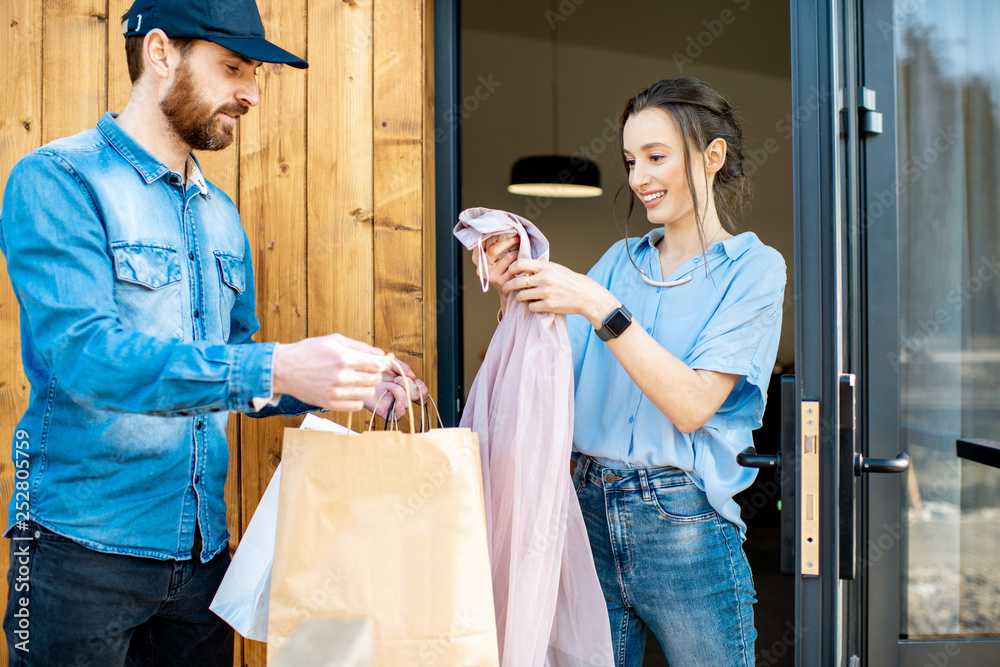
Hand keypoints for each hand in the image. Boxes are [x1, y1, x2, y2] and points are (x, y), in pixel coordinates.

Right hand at [272, 334, 390, 410]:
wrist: (284, 369)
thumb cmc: (309, 351)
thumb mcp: (334, 340)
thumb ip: (359, 346)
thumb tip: (380, 354)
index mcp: (344, 358)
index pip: (377, 364)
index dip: (383, 363)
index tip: (380, 363)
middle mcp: (341, 376)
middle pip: (375, 379)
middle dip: (374, 374)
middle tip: (366, 370)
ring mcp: (336, 392)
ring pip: (368, 393)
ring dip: (366, 386)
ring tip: (356, 380)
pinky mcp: (330, 403)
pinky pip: (356, 406)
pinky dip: (357, 399)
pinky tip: (349, 391)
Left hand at [364, 357, 429, 417]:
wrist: (356, 375)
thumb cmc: (372, 369)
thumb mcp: (389, 363)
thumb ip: (402, 366)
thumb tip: (413, 375)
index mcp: (404, 386)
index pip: (421, 392)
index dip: (422, 388)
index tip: (416, 380)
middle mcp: (401, 396)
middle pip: (417, 397)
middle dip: (409, 385)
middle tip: (396, 378)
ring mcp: (393, 404)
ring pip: (408, 404)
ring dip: (400, 391)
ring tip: (388, 385)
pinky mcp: (384, 411)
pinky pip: (398, 417)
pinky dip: (400, 409)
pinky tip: (397, 402)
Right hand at [472, 235, 519, 312]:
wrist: (509, 291)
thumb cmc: (503, 269)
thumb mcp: (494, 257)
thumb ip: (493, 245)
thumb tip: (502, 227)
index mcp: (477, 259)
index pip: (480, 242)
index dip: (490, 234)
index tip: (502, 228)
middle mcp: (481, 269)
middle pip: (494, 248)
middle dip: (509, 240)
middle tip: (517, 236)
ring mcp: (491, 276)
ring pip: (508, 256)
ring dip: (517, 251)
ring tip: (520, 251)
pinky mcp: (502, 282)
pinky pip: (515, 265)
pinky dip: (521, 260)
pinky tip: (523, 261)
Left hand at [503, 258, 618, 325]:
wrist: (585, 295)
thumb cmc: (568, 281)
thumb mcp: (555, 268)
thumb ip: (539, 267)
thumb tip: (520, 267)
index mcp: (546, 267)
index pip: (520, 264)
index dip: (512, 268)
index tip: (510, 272)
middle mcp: (545, 278)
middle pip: (517, 282)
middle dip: (509, 285)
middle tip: (506, 288)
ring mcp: (546, 293)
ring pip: (522, 296)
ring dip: (520, 297)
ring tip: (524, 297)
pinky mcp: (548, 305)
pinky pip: (530, 307)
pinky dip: (531, 306)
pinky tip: (536, 304)